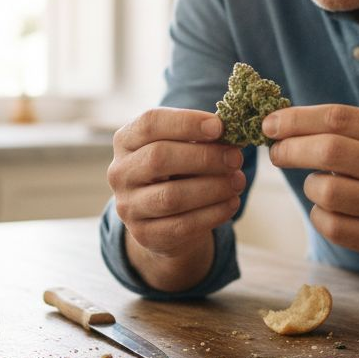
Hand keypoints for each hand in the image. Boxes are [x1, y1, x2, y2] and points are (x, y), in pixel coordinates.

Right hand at [107, 107, 246, 259]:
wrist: (164, 219)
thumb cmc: (178, 172)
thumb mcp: (182, 149)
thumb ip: (199, 139)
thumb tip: (231, 135)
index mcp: (126, 141)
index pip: (150, 123)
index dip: (186, 122)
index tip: (219, 127)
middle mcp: (120, 172)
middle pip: (158, 158)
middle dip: (204, 157)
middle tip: (235, 157)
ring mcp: (129, 206)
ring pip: (171, 196)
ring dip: (212, 187)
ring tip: (238, 181)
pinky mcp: (145, 234)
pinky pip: (182, 225)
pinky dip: (213, 213)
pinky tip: (232, 202)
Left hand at [264, 104, 358, 264]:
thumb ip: (344, 128)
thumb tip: (281, 123)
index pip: (339, 117)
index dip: (297, 119)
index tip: (270, 124)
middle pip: (330, 151)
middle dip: (291, 149)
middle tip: (277, 153)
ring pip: (327, 191)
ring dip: (310, 186)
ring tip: (319, 185)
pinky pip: (332, 225)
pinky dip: (319, 214)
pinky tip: (328, 209)